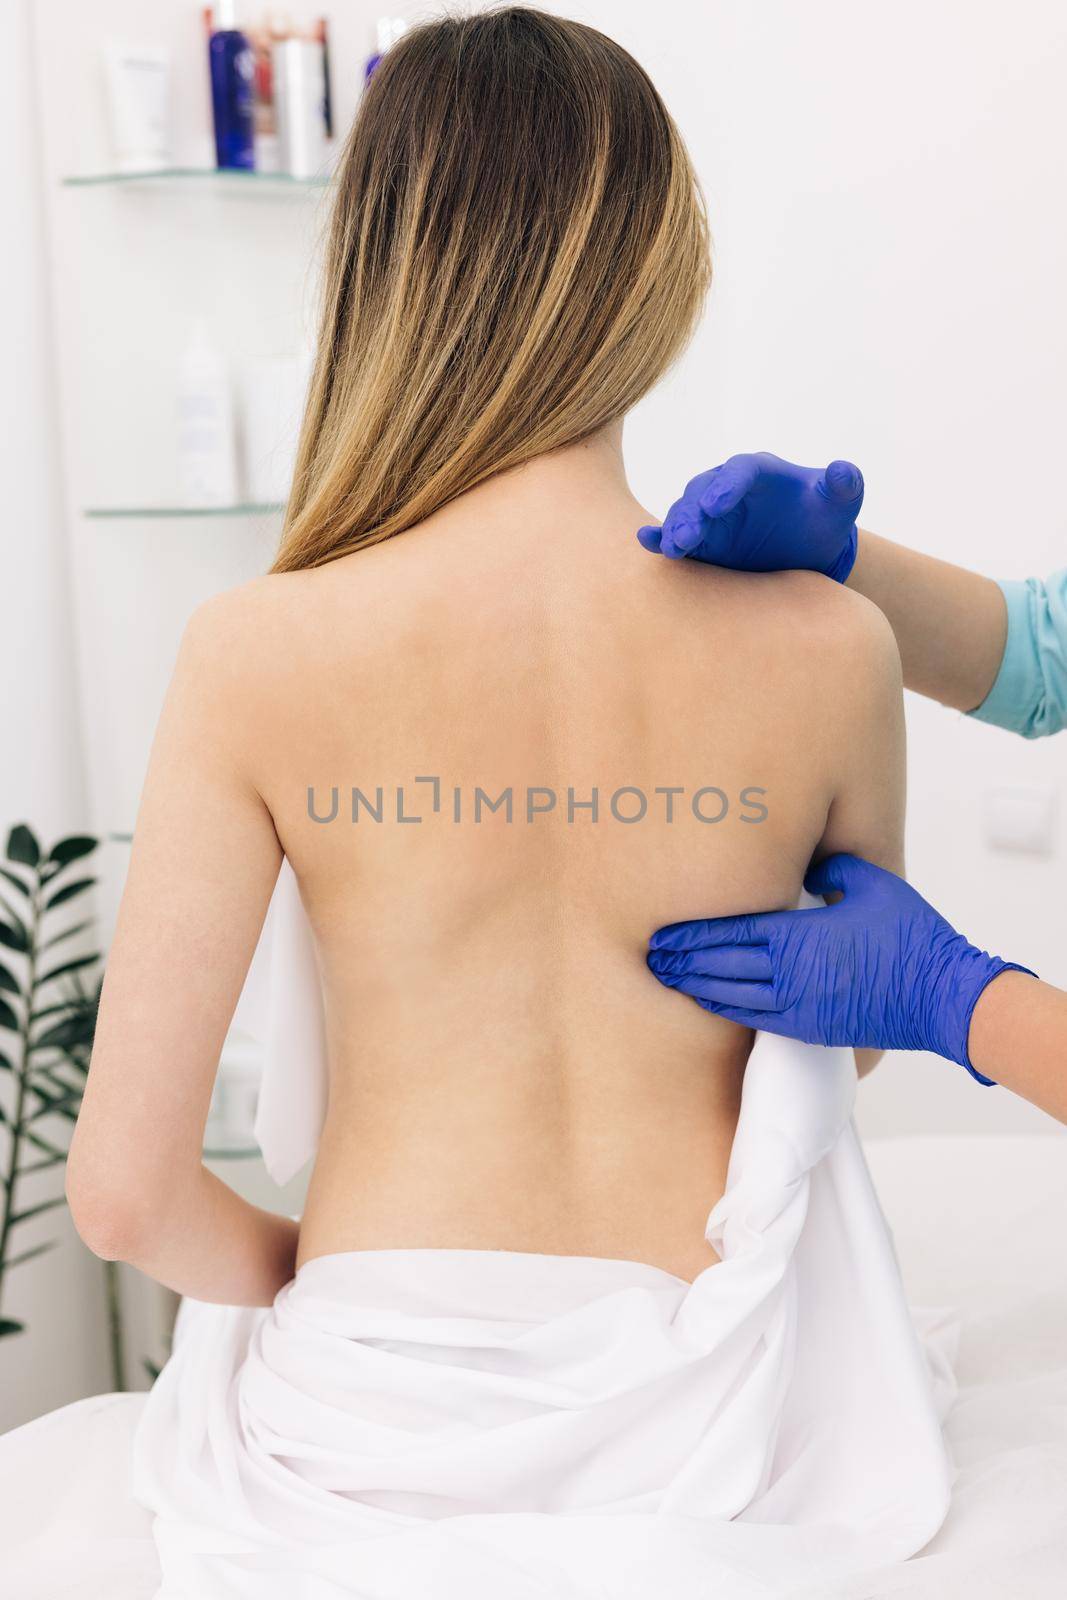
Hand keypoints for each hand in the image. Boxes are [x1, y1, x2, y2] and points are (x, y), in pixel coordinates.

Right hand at [637, 452, 862, 580]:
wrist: (806, 551)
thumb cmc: (823, 518)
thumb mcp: (841, 504)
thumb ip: (844, 485)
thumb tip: (844, 471)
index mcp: (759, 472)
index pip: (739, 471)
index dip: (727, 486)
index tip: (717, 506)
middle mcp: (728, 489)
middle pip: (702, 492)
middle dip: (693, 512)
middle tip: (689, 536)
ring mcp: (710, 516)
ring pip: (685, 515)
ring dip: (677, 529)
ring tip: (675, 548)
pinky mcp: (702, 542)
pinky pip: (677, 537)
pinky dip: (660, 539)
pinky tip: (648, 543)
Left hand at [647, 854, 1034, 1081]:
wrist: (942, 996)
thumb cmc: (913, 936)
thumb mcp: (872, 884)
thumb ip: (834, 867)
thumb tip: (810, 865)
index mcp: (800, 936)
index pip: (731, 932)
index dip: (692, 933)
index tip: (663, 931)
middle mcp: (791, 974)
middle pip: (721, 965)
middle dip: (683, 961)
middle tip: (651, 956)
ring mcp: (799, 1005)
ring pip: (731, 996)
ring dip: (695, 987)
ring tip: (666, 978)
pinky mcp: (811, 1028)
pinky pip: (755, 1019)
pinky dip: (725, 1009)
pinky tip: (707, 1001)